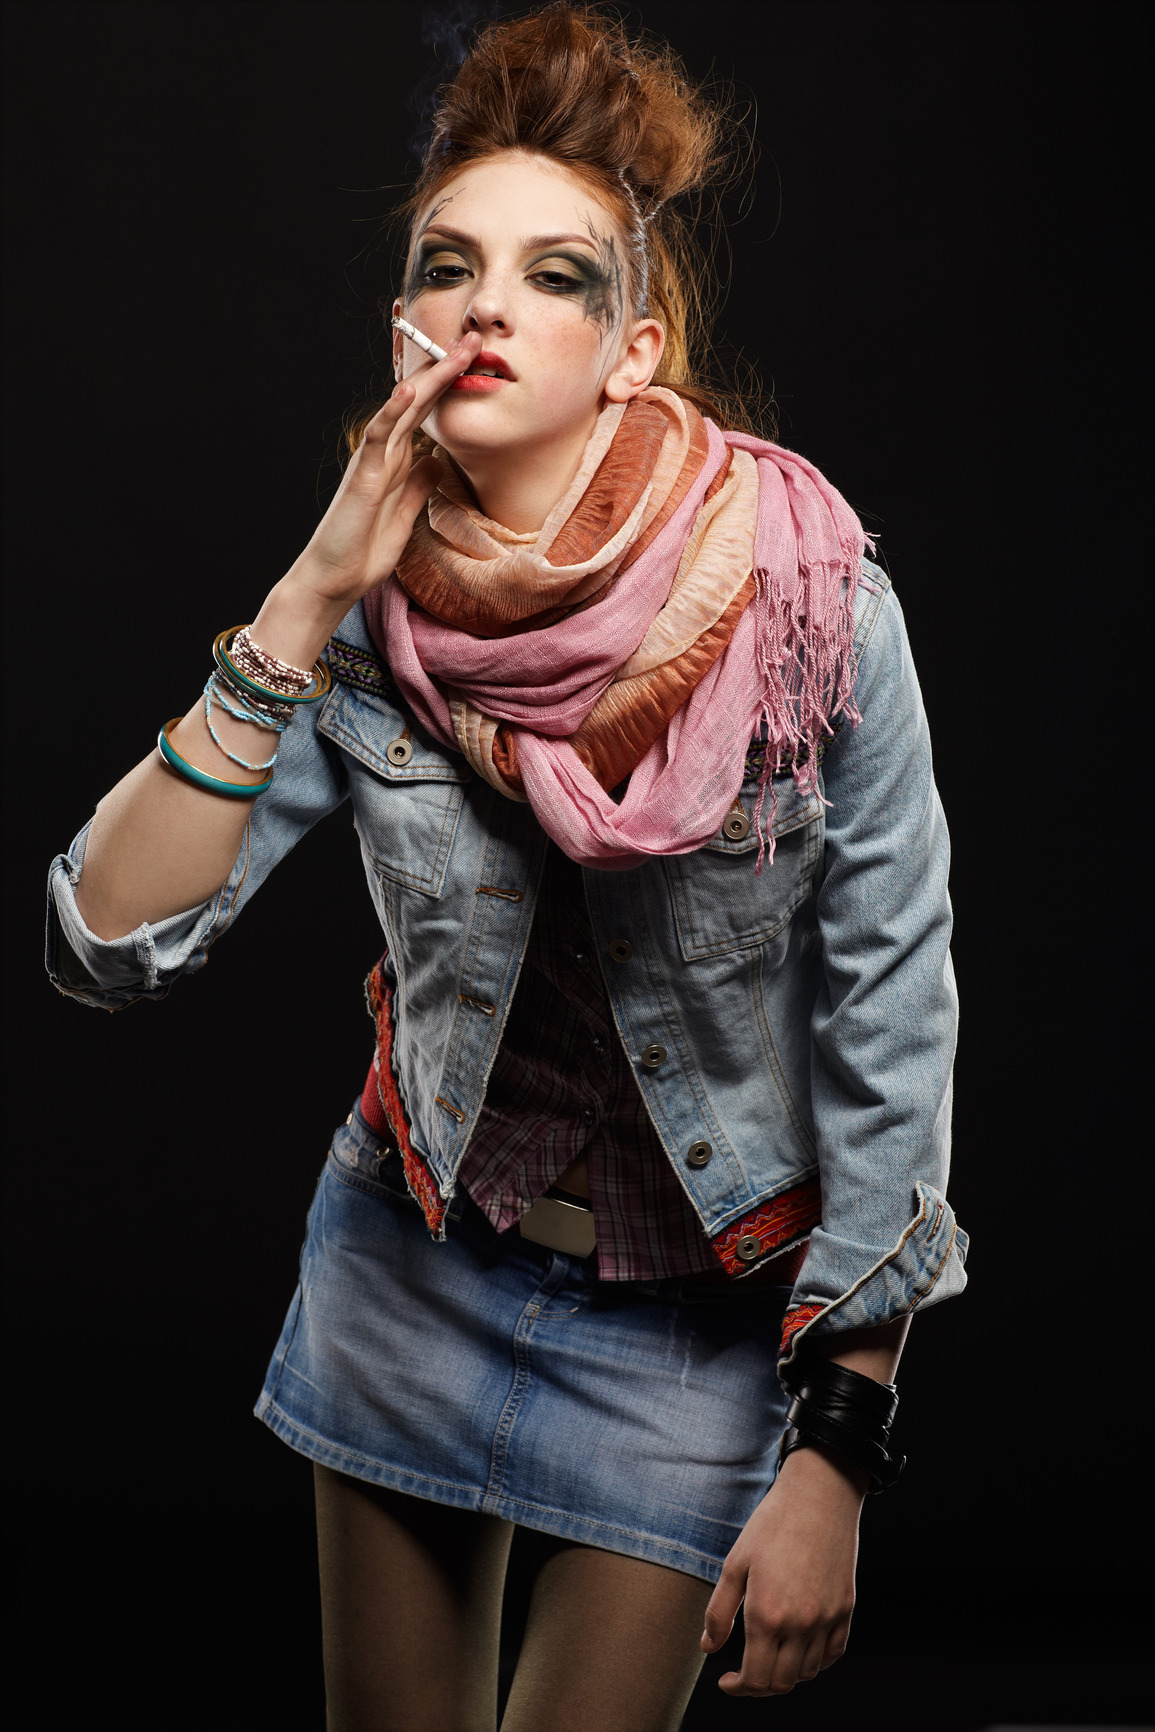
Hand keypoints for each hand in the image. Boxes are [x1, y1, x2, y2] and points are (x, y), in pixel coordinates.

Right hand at [282, 331, 482, 611]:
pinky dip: (392, 413)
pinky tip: (407, 392)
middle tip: (474, 338)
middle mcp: (385, 453)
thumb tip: (437, 461)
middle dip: (445, 369)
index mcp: (398, 461)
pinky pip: (378, 439)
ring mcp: (373, 462)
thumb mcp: (406, 514)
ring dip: (427, 379)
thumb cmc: (363, 549)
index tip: (475, 361)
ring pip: (402, 410)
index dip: (450, 386)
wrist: (334, 578)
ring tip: (452, 350)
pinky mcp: (362, 477)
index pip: (428, 413)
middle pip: (419, 401)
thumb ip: (418, 485)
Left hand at [701, 1444, 864, 1695]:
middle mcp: (801, 1624)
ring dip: (785, 1673)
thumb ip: (719, 1612)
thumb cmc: (772, 1525)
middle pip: (781, 1683)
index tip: (726, 1681)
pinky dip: (815, 1660)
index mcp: (767, 1615)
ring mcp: (827, 1619)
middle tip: (744, 1672)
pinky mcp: (846, 1610)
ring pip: (807, 1672)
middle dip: (759, 1685)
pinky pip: (832, 1654)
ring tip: (769, 1654)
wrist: (818, 1496)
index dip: (738, 1688)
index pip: (755, 1678)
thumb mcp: (734, 1564)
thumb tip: (709, 1648)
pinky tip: (798, 1647)